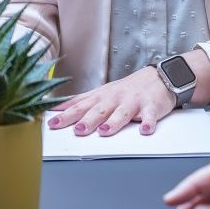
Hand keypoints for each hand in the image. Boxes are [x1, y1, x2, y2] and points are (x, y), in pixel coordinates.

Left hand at [47, 67, 175, 136]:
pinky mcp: (150, 106)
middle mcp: (114, 99)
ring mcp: (133, 101)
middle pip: (99, 110)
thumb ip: (80, 102)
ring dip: (113, 122)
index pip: (80, 106)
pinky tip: (144, 130)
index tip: (53, 123)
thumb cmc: (125, 90)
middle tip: (78, 130)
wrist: (157, 77)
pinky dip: (147, 122)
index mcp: (101, 97)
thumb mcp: (100, 93)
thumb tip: (57, 108)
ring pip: (122, 113)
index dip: (66, 115)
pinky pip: (149, 115)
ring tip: (104, 131)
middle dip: (88, 120)